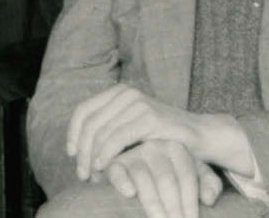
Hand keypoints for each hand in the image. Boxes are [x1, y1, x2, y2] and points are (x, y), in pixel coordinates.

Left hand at [67, 84, 202, 180]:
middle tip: (82, 174)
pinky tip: (104, 167)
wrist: (197, 135)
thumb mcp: (131, 126)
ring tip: (93, 176)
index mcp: (120, 92)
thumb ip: (109, 127)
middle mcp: (127, 93)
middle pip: (90, 123)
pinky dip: (106, 154)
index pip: (84, 110)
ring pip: (101, 132)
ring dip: (92, 158)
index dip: (73, 133)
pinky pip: (117, 138)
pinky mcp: (149, 117)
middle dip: (82, 152)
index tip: (71, 155)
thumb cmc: (161, 136)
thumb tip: (77, 144)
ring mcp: (139, 103)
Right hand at [103, 139, 222, 217]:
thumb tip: (209, 199)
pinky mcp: (114, 164)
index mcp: (177, 148)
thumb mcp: (191, 176)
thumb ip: (207, 183)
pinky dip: (122, 181)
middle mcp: (155, 147)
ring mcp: (134, 154)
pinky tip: (129, 194)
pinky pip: (117, 171)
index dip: (190, 201)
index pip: (186, 175)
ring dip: (152, 204)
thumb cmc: (170, 177)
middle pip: (166, 179)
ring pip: (144, 178)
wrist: (142, 167)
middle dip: (172, 207)